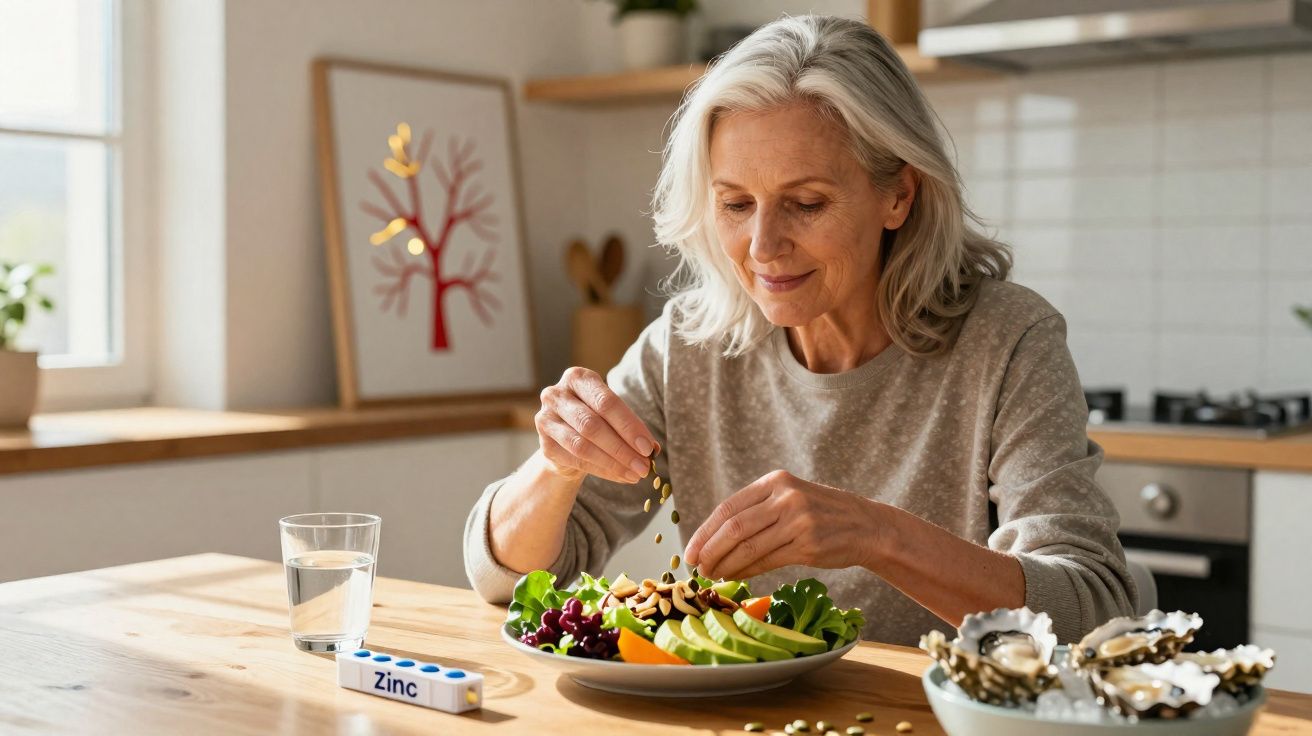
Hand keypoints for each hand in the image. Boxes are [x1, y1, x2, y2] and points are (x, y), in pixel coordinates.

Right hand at [535, 367, 656, 484]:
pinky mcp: (544, 445)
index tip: (648, 447)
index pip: (607, 402)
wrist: (567, 437)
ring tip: (635, 474)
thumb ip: (631, 428)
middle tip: (644, 466)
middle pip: (593, 425)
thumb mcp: (613, 415)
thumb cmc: (597, 418)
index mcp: (578, 377)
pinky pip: (576, 461)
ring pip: (582, 445)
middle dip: (622, 448)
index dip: (629, 426)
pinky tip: (620, 476)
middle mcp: (556, 394)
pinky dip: (602, 471)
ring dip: (613, 463)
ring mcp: (545, 419)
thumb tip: (652, 449)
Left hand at [683, 470, 880, 579]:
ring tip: (713, 574)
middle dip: (710, 550)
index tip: (690, 550)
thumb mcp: (790, 498)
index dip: (705, 531)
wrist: (866, 526)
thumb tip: (714, 539)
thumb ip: (757, 511)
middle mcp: (786, 497)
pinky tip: (736, 575)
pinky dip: (747, 570)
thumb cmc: (821, 514)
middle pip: (734, 527)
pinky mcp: (809, 545)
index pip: (729, 507)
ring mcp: (798, 520)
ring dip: (726, 564)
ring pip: (749, 546)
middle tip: (697, 567)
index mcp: (775, 481)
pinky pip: (768, 561)